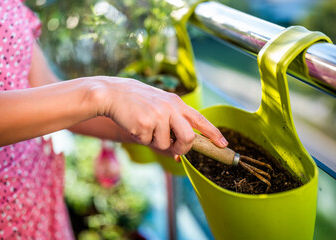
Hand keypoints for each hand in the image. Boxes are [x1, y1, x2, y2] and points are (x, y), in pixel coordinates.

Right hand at [91, 77, 227, 154]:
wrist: (112, 93)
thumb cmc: (136, 103)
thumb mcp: (158, 108)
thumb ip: (171, 128)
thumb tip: (177, 156)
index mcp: (176, 103)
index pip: (200, 119)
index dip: (213, 133)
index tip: (223, 143)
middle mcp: (171, 108)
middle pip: (189, 138)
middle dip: (182, 149)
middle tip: (173, 150)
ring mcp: (159, 116)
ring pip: (165, 145)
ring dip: (154, 142)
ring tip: (144, 125)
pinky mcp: (145, 124)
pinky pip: (147, 142)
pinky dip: (141, 138)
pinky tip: (134, 124)